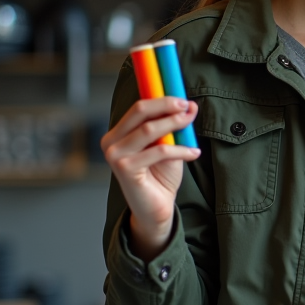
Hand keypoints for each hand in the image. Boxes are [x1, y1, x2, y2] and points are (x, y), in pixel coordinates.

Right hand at [101, 97, 200, 260]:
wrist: (157, 207)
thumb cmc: (161, 176)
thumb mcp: (169, 145)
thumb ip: (175, 126)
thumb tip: (190, 104)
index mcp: (118, 133)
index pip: (138, 106)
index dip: (160, 97)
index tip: (182, 97)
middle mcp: (111, 141)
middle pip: (140, 111)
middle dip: (166, 105)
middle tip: (187, 105)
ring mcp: (115, 155)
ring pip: (149, 129)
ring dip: (175, 124)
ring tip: (191, 124)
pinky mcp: (125, 169)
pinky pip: (159, 151)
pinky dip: (180, 150)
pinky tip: (194, 153)